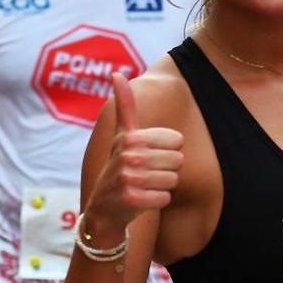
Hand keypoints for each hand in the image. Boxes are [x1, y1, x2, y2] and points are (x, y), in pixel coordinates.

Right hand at [84, 73, 183, 236]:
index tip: (148, 156)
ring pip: (174, 180)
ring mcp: (128, 178)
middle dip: (167, 170)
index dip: (168, 151)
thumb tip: (116, 73)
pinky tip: (142, 200)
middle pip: (178, 160)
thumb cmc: (120, 167)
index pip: (177, 140)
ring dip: (163, 186)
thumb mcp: (121, 136)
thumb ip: (125, 106)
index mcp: (130, 137)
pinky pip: (166, 198)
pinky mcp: (132, 200)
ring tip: (143, 186)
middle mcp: (127, 155)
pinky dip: (158, 201)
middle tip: (146, 174)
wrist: (103, 209)